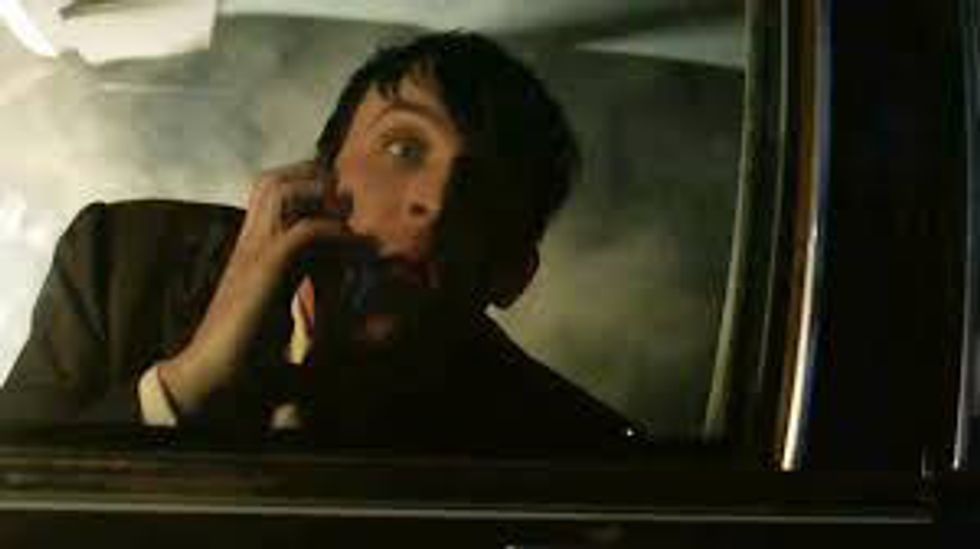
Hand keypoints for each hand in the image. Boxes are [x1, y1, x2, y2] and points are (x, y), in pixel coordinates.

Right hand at [156, 161, 354, 415]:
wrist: (210, 379)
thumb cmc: (245, 357)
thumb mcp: (288, 319)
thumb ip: (316, 305)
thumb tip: (367, 311)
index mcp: (252, 252)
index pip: (272, 195)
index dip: (308, 190)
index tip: (344, 212)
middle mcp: (249, 245)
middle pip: (272, 182)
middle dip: (314, 181)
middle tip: (346, 208)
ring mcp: (252, 253)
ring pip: (279, 191)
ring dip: (320, 198)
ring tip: (348, 223)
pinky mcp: (262, 272)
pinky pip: (303, 233)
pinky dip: (334, 234)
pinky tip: (356, 251)